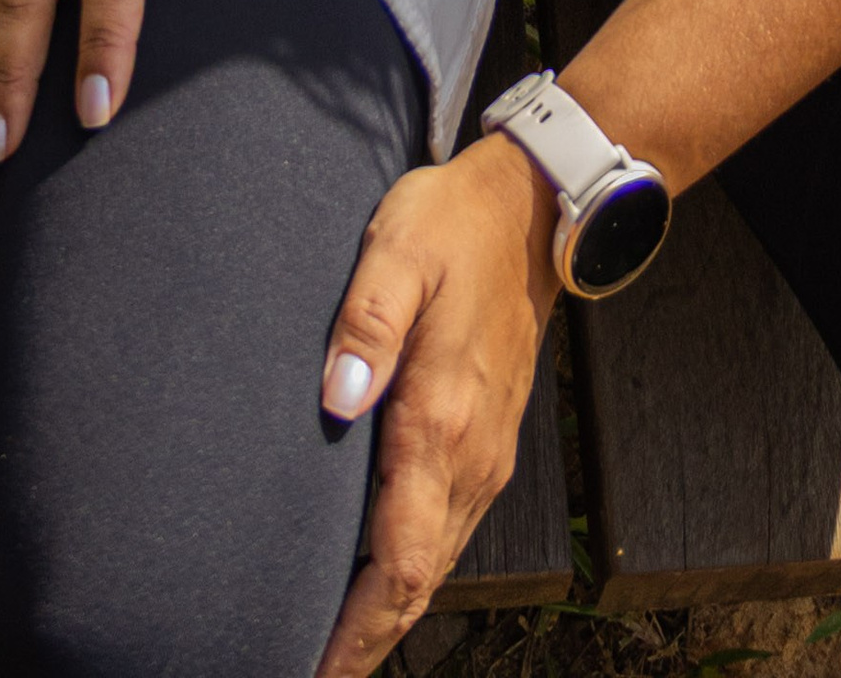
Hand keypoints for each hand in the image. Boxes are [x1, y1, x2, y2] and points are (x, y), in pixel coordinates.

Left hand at [311, 136, 557, 677]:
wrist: (534, 210)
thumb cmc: (454, 225)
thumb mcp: (397, 252)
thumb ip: (365, 325)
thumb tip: (336, 398)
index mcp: (439, 421)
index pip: (397, 560)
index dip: (357, 629)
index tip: (313, 669)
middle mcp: (470, 457)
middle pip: (415, 583)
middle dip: (365, 641)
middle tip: (306, 674)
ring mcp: (485, 456)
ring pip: (434, 566)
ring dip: (386, 615)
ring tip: (332, 651)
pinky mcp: (488, 446)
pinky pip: (447, 535)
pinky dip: (410, 577)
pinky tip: (376, 586)